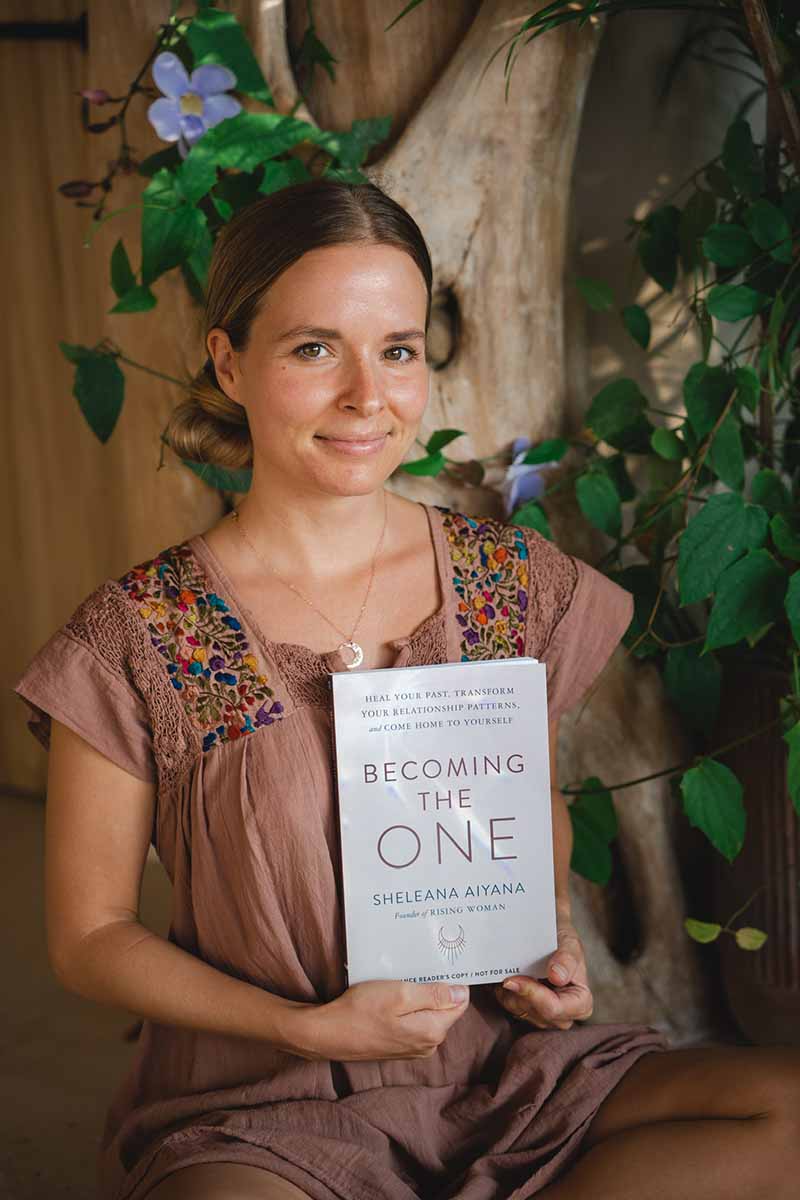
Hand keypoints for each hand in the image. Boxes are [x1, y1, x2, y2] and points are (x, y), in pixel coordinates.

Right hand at [287, 979, 470, 1061]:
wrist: (329, 1033)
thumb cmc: (361, 1011)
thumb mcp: (400, 994)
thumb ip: (435, 996)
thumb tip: (462, 992)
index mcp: (433, 1031)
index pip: (459, 1002)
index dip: (451, 982)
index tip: (437, 966)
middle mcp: (428, 1044)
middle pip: (444, 1008)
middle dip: (433, 989)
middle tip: (413, 971)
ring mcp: (414, 1047)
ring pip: (428, 1014)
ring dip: (418, 998)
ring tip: (399, 982)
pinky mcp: (400, 1046)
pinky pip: (414, 1021)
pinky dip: (407, 1008)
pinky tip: (390, 998)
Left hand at [493, 917, 593, 1029]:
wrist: (550, 936)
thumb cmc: (563, 941)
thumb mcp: (570, 944)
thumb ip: (567, 960)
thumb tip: (557, 976)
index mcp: (581, 1003)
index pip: (554, 1008)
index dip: (533, 995)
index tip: (514, 979)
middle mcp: (564, 1016)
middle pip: (536, 1012)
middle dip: (519, 992)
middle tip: (509, 971)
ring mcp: (545, 1017)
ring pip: (519, 1011)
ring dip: (510, 991)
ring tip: (510, 970)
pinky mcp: (528, 1013)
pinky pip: (509, 1007)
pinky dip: (505, 992)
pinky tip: (508, 976)